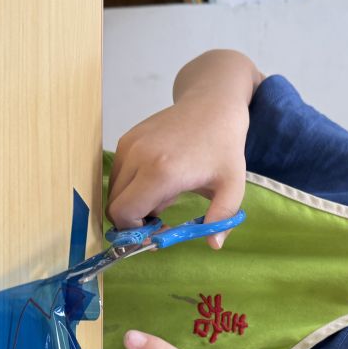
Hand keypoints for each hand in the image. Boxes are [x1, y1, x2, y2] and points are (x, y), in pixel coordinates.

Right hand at [108, 96, 247, 248]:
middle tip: (161, 218)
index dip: (135, 230)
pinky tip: (156, 180)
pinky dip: (131, 185)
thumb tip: (214, 245)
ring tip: (163, 196)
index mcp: (162, 172)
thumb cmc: (224, 146)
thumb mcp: (232, 186)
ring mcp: (129, 145)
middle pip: (115, 206)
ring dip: (133, 202)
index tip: (159, 230)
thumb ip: (222, 218)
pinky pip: (117, 174)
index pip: (124, 213)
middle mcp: (138, 157)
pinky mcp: (126, 138)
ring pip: (114, 191)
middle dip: (134, 220)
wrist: (212, 103)